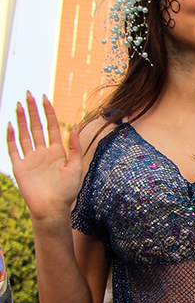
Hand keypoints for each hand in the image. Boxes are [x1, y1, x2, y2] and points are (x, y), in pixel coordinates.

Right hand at [6, 93, 82, 219]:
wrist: (53, 208)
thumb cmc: (67, 191)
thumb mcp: (75, 167)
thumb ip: (74, 147)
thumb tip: (75, 127)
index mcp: (56, 151)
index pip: (51, 127)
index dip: (48, 112)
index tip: (45, 98)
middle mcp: (42, 152)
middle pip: (36, 126)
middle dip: (33, 110)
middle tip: (29, 94)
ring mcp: (30, 158)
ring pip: (24, 134)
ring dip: (22, 119)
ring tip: (19, 104)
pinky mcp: (20, 167)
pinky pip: (13, 149)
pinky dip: (11, 137)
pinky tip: (10, 125)